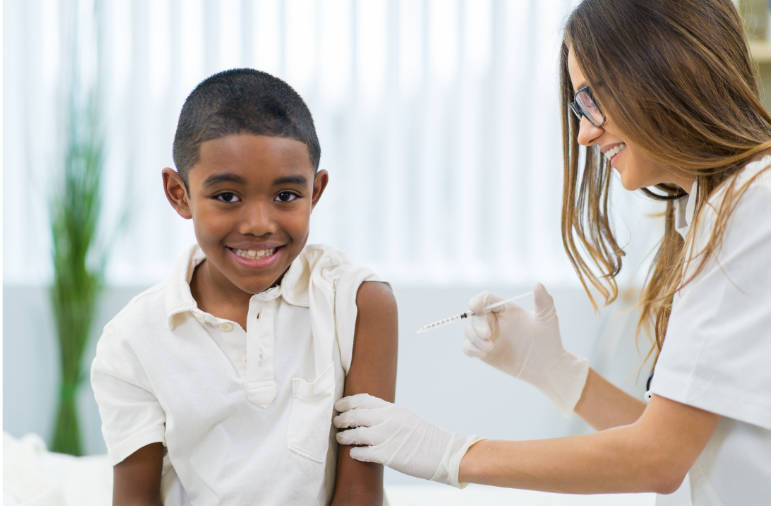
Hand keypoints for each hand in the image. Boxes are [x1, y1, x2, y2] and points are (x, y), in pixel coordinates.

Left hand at [333, 394, 483, 487]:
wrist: (445, 453)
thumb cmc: (426, 437)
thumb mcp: (407, 417)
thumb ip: (388, 414)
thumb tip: (369, 415)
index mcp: (393, 409)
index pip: (363, 400)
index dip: (347, 402)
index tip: (339, 405)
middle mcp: (388, 420)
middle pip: (356, 414)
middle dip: (342, 418)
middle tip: (336, 421)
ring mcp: (387, 437)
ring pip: (356, 433)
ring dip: (344, 436)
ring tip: (340, 438)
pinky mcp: (388, 455)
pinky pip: (364, 453)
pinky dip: (355, 453)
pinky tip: (353, 453)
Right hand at [463, 282, 588, 416]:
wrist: (546, 366)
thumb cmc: (548, 340)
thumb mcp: (548, 319)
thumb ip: (544, 301)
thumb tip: (538, 284)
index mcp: (505, 309)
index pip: (487, 299)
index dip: (479, 300)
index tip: (475, 306)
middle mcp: (494, 321)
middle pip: (475, 316)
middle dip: (477, 324)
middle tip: (487, 335)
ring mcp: (488, 336)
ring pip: (469, 331)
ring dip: (474, 338)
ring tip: (489, 348)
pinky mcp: (484, 352)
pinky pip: (468, 347)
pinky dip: (471, 349)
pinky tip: (482, 354)